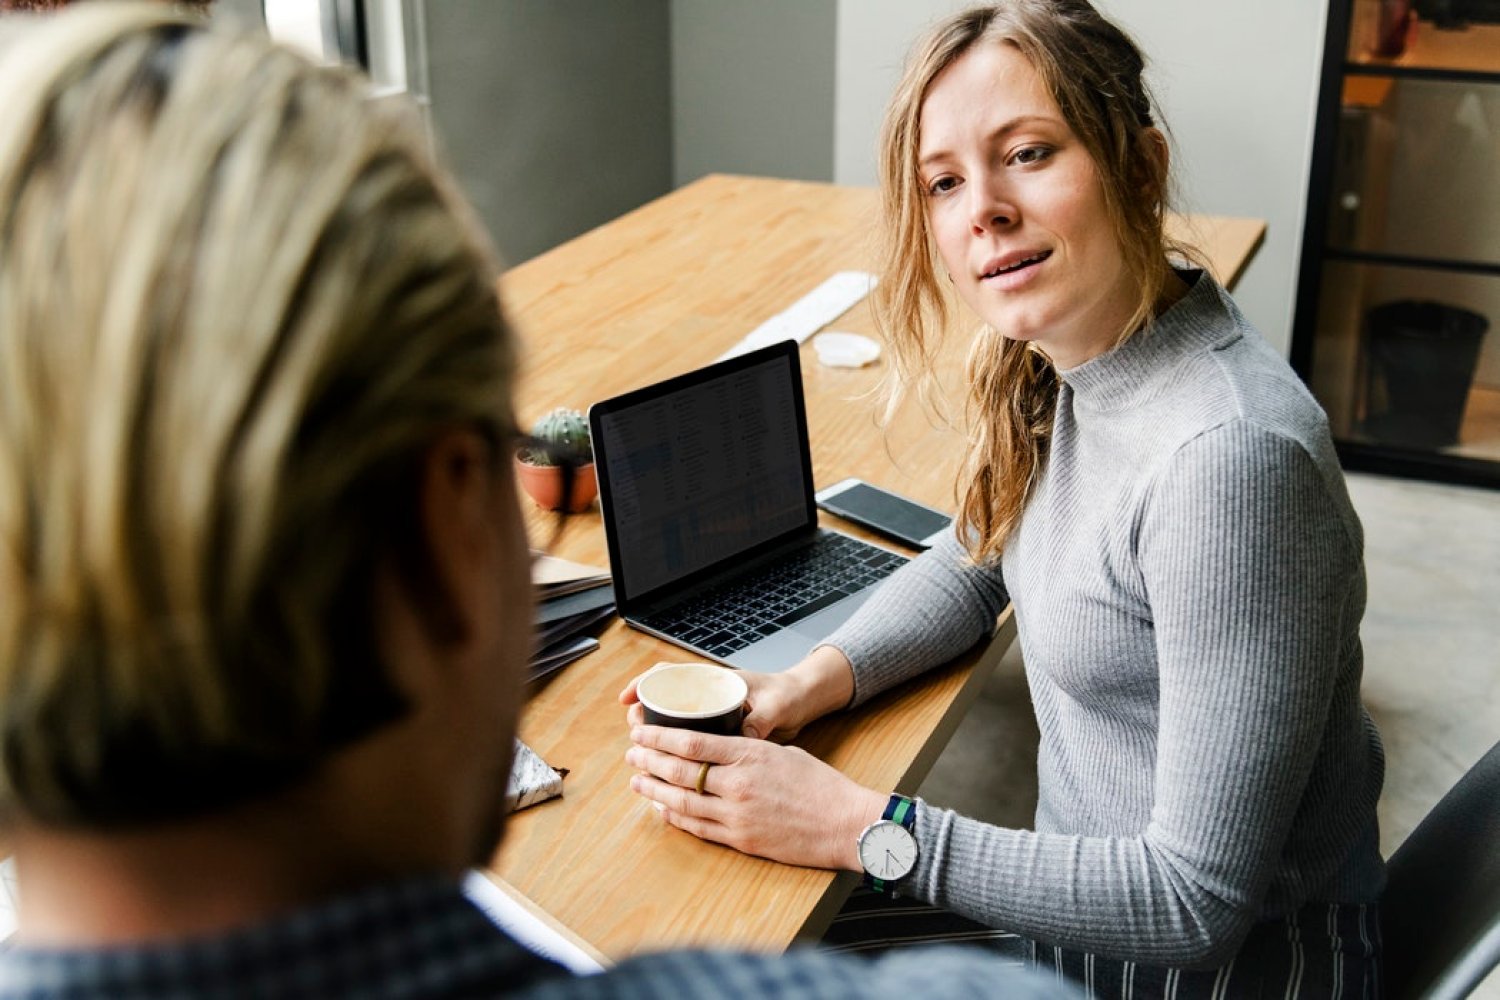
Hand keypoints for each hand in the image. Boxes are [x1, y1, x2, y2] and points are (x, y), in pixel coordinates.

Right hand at [619, 646, 855, 741]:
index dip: (644, 684)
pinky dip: (679, 754)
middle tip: (635, 739)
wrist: (805, 701)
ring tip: (645, 758)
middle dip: (644, 719)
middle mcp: (709, 697)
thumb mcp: (776, 705)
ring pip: (675, 725)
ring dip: (658, 740)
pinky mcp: (721, 734)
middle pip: (665, 703)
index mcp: (716, 682)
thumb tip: (745, 736)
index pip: (670, 674)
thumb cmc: (789, 695)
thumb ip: (761, 719)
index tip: (627, 700)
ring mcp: (713, 715)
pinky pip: (692, 742)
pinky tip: (670, 772)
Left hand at [625, 725, 885, 870]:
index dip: (659, 737)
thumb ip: (747, 751)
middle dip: (649, 761)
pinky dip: (676, 817)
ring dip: (654, 791)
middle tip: (631, 754)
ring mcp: (737, 815)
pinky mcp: (741, 840)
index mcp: (749, 755)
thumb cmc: (821, 786)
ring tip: (637, 782)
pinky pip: (699, 827)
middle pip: (680, 771)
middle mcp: (738, 784)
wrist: (846, 824)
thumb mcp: (782, 753)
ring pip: (682, 801)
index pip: (691, 742)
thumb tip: (716, 750)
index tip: (640, 731)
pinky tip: (662, 810)